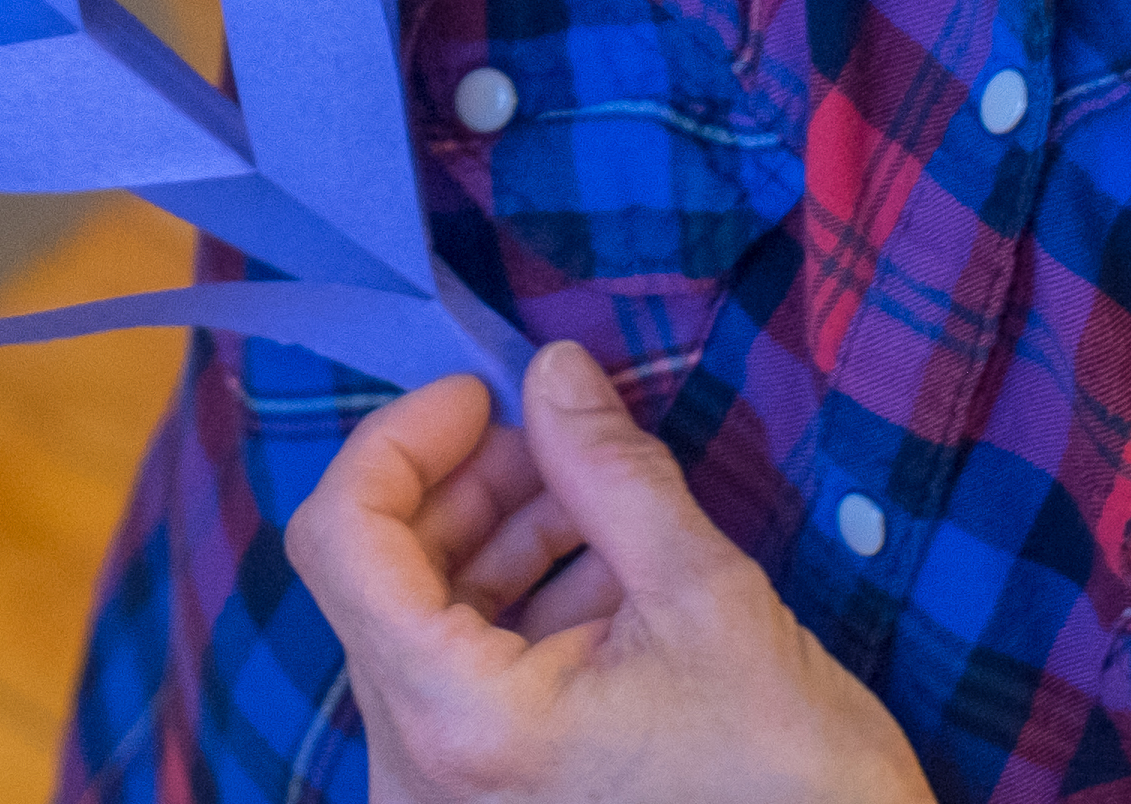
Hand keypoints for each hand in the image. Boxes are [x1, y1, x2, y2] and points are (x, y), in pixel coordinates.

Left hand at [289, 339, 932, 803]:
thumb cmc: (786, 779)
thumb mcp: (706, 599)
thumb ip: (611, 472)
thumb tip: (552, 370)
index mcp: (456, 723)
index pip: (344, 540)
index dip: (400, 442)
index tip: (482, 390)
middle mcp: (420, 771)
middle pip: (380, 576)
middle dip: (469, 483)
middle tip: (561, 433)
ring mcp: (447, 793)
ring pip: (424, 621)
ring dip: (503, 537)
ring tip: (604, 497)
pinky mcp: (487, 797)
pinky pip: (464, 675)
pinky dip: (520, 606)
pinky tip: (609, 570)